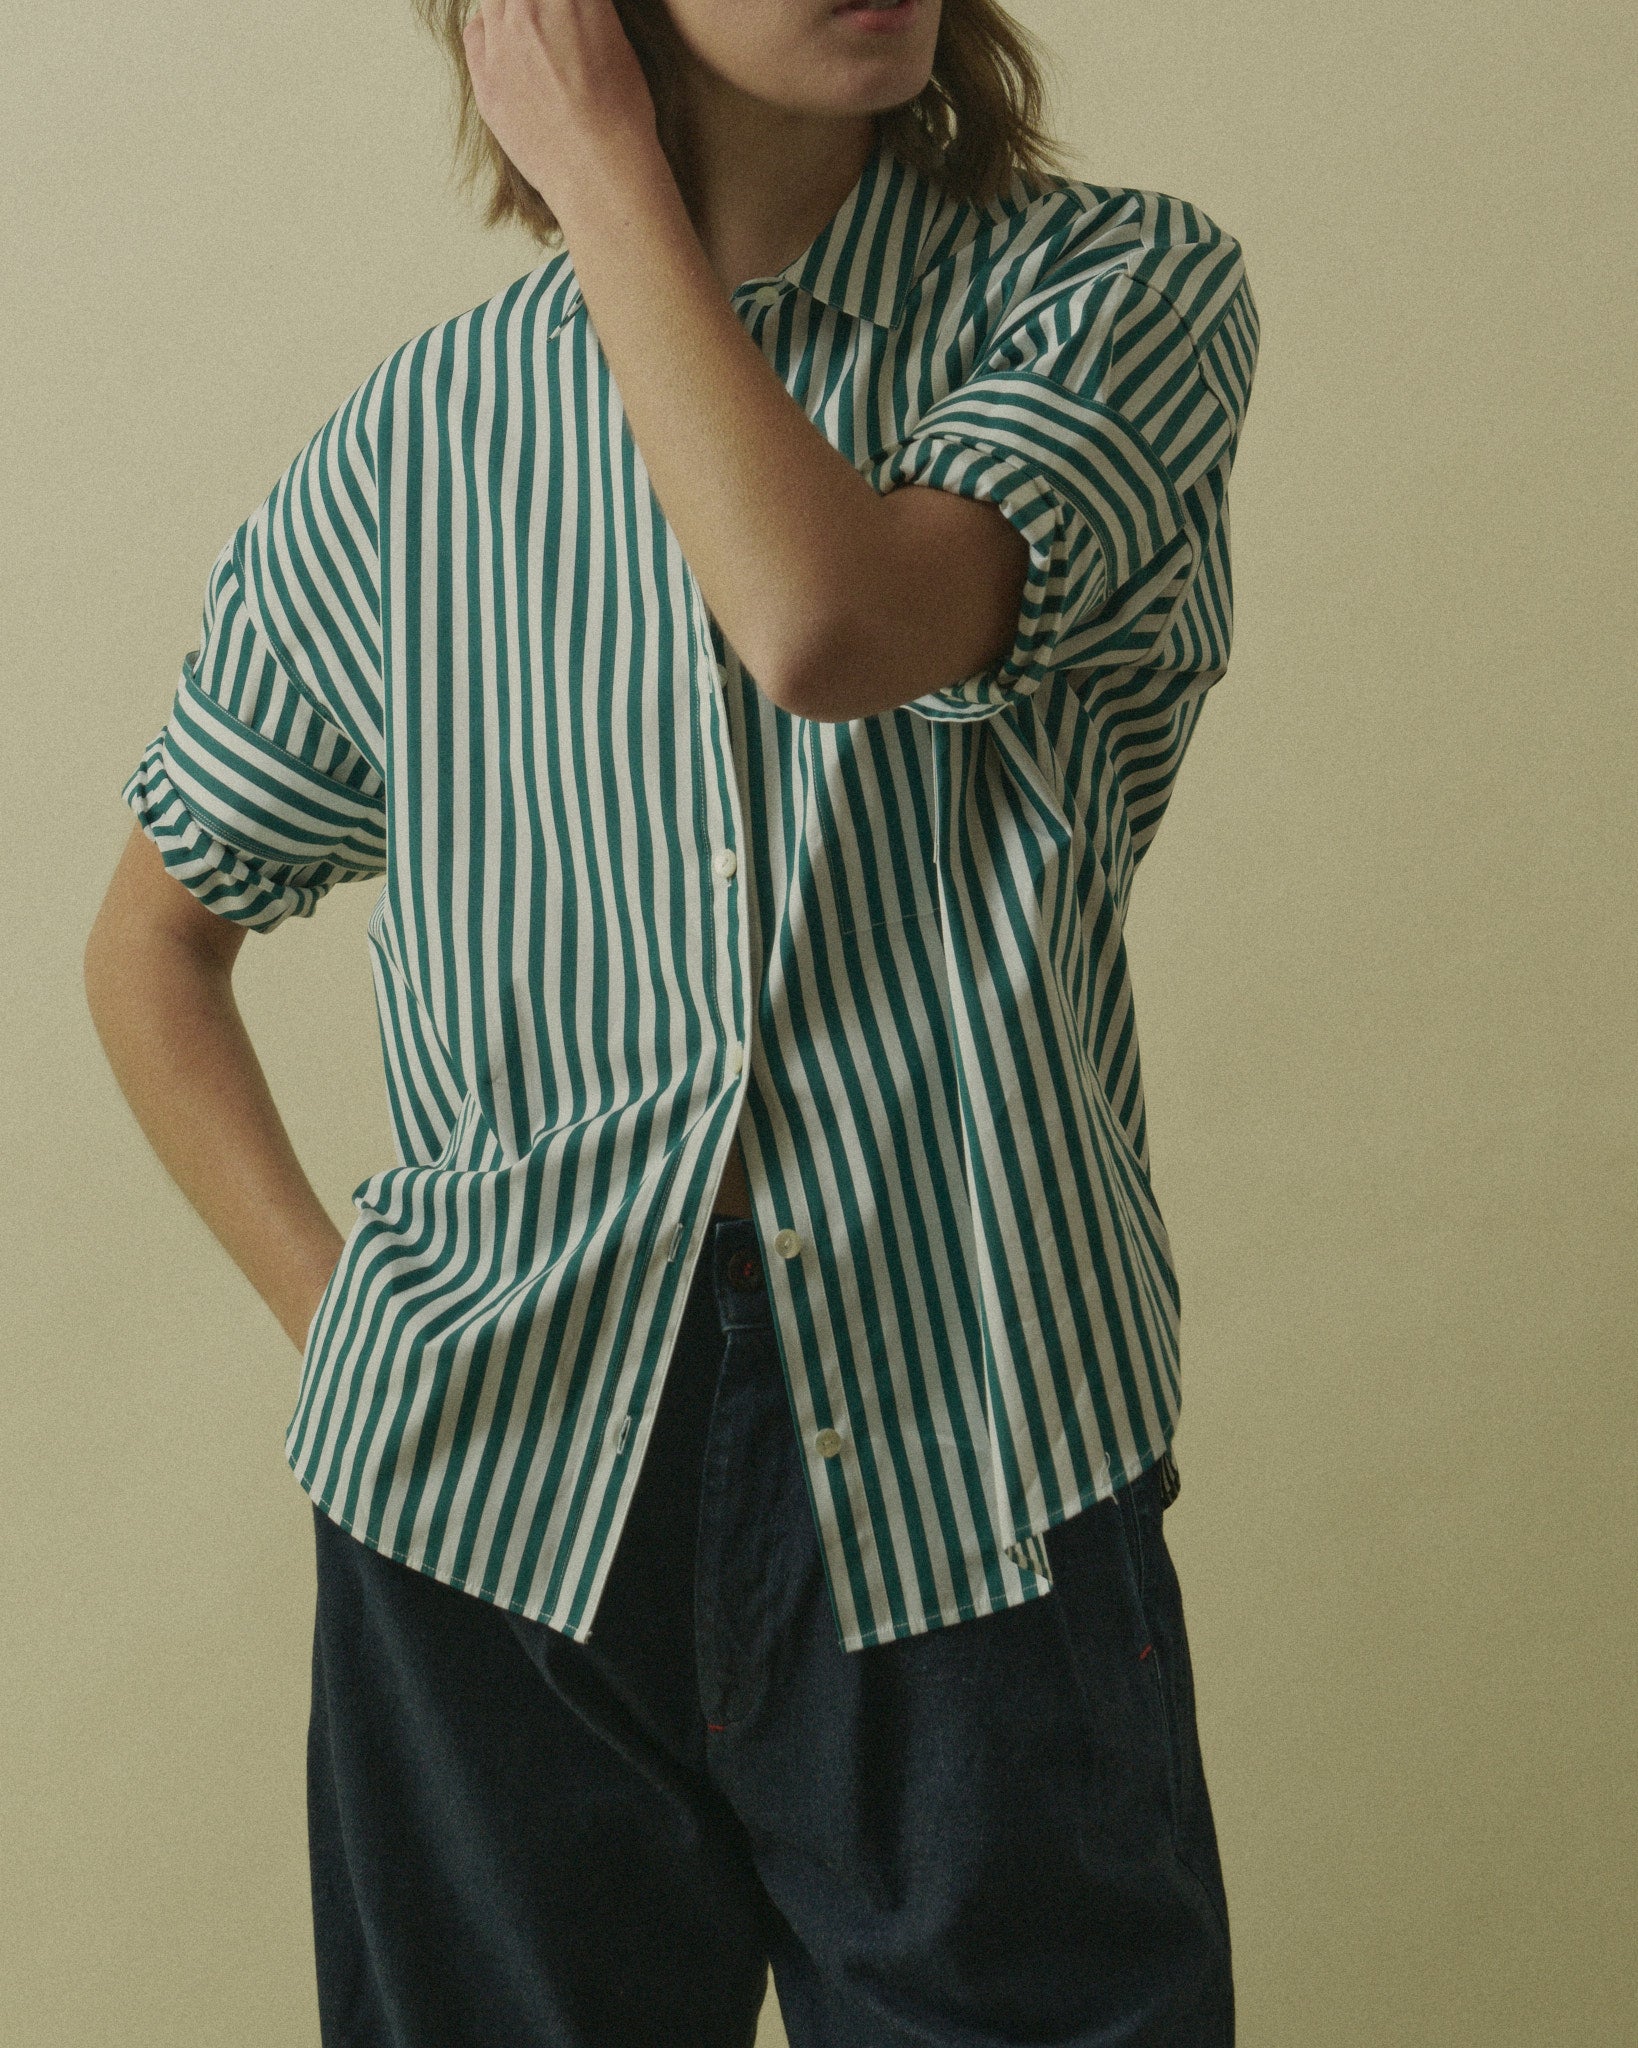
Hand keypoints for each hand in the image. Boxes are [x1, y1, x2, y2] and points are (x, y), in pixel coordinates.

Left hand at [461, 0, 658, 212]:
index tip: (566, 10)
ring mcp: (504, 41)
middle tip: (545, 18)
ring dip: (512, 8)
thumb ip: (590, 15)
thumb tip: (577, 10)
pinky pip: (474, 31)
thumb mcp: (621, 47)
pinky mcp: (485, 75)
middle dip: (536, 5)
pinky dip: (488, 29)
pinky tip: (506, 45)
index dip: (567, 3)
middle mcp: (533, 7)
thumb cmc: (622, 116)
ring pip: (495, 0)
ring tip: (528, 28)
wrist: (599, 170)